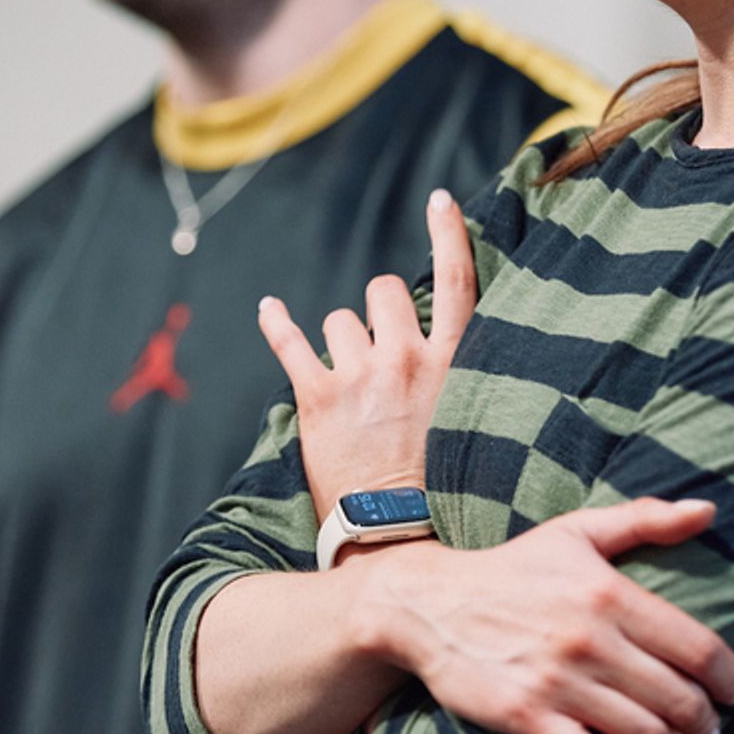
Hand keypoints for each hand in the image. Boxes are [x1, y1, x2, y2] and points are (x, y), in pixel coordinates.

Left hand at [258, 188, 475, 520]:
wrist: (398, 532)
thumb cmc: (438, 482)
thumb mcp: (464, 416)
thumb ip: (448, 370)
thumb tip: (426, 336)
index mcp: (451, 362)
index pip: (456, 281)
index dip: (449, 234)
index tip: (440, 201)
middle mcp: (406, 358)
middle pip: (383, 291)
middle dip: (376, 311)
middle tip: (378, 352)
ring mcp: (360, 375)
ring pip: (339, 321)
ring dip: (339, 343)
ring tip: (348, 387)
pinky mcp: (318, 396)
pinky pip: (289, 343)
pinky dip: (277, 323)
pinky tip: (269, 309)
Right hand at [361, 497, 733, 733]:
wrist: (429, 604)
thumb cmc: (513, 567)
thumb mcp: (576, 531)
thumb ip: (645, 520)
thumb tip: (709, 510)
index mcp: (609, 593)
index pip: (696, 646)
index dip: (728, 678)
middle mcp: (590, 640)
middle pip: (677, 697)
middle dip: (708, 722)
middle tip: (714, 731)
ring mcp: (559, 684)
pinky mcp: (528, 719)